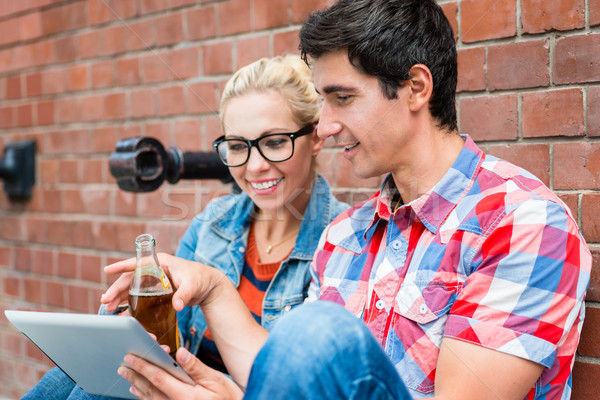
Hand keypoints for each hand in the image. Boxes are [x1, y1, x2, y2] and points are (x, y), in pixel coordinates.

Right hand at [101, 254, 225, 312]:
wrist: (208, 286)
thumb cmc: (201, 279)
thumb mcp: (193, 285)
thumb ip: (184, 294)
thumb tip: (177, 305)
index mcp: (160, 262)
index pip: (137, 263)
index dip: (121, 266)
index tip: (107, 270)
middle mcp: (155, 270)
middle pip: (131, 278)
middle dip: (117, 289)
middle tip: (105, 300)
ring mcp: (154, 281)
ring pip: (132, 288)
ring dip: (120, 297)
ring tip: (109, 307)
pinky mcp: (156, 291)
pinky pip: (139, 297)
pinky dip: (129, 303)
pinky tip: (121, 312)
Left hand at [118, 347, 243, 399]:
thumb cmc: (227, 397)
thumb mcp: (215, 379)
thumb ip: (195, 367)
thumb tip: (180, 353)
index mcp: (185, 396)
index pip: (159, 378)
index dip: (143, 366)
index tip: (131, 357)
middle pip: (150, 389)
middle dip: (135, 376)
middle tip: (122, 366)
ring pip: (150, 399)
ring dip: (137, 386)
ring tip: (127, 376)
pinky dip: (145, 397)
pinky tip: (139, 391)